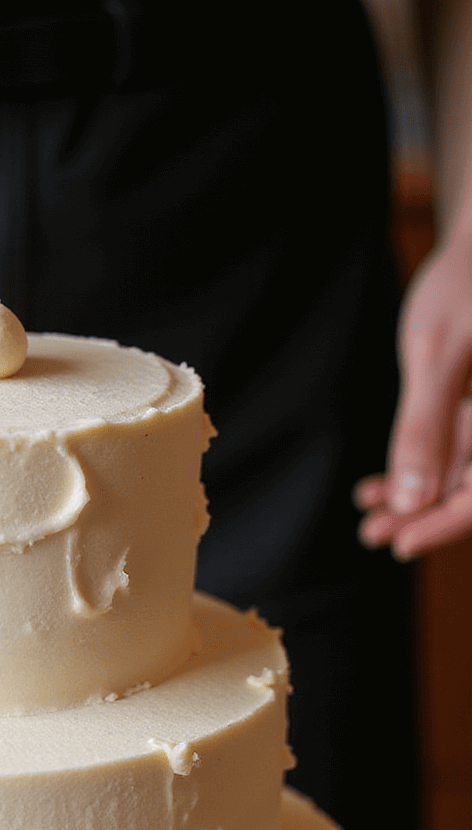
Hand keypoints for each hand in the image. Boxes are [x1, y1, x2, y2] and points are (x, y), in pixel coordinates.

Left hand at [355, 225, 471, 556]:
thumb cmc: (463, 285)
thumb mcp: (437, 354)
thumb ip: (424, 426)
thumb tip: (412, 500)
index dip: (448, 523)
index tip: (402, 544)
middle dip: (425, 516)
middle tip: (373, 533)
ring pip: (461, 478)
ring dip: (416, 499)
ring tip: (368, 514)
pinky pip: (452, 457)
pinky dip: (417, 471)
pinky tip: (373, 487)